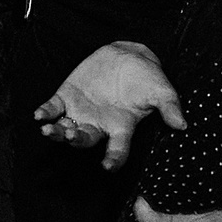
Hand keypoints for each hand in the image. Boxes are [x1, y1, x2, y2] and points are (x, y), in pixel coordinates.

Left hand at [34, 41, 182, 169]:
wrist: (127, 56)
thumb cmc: (146, 77)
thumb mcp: (161, 89)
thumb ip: (169, 106)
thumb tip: (181, 124)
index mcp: (121, 127)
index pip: (117, 150)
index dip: (113, 159)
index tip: (107, 166)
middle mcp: (99, 124)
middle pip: (86, 140)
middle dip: (76, 141)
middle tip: (71, 138)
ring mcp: (81, 112)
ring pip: (66, 128)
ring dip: (57, 132)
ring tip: (48, 131)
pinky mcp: (67, 97)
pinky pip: (54, 109)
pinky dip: (46, 112)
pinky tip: (39, 116)